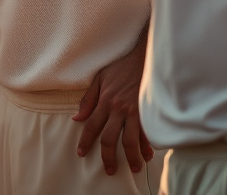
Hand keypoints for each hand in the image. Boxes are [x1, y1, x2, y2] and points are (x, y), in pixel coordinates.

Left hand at [73, 44, 153, 175]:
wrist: (143, 56)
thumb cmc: (121, 66)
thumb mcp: (99, 78)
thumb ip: (88, 99)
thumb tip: (77, 117)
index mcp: (105, 100)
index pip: (92, 125)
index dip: (85, 141)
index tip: (81, 153)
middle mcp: (118, 109)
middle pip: (110, 138)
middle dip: (108, 157)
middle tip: (109, 170)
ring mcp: (135, 111)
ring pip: (130, 141)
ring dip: (131, 157)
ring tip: (134, 168)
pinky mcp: (149, 111)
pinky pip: (148, 134)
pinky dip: (148, 146)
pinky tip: (148, 155)